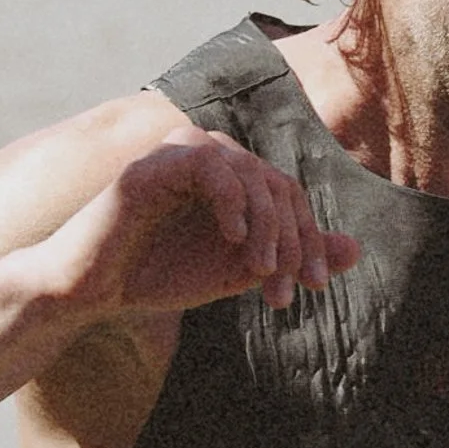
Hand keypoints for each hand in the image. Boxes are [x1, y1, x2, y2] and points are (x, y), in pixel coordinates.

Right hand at [33, 128, 358, 319]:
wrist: (92, 291)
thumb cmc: (158, 276)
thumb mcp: (235, 274)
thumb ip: (289, 258)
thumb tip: (356, 250)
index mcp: (231, 182)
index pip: (289, 198)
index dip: (309, 241)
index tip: (314, 287)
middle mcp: (211, 160)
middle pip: (276, 185)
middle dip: (290, 241)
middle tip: (287, 290)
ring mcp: (180, 156)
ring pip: (249, 173)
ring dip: (265, 226)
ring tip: (260, 272)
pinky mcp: (153, 164)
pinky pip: (207, 165)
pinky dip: (229, 199)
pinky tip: (232, 240)